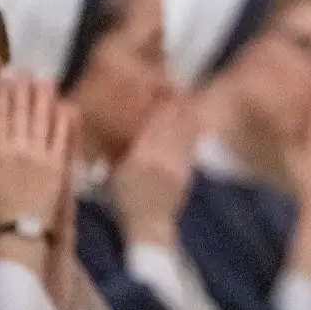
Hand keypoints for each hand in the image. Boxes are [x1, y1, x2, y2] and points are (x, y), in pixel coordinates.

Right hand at [0, 73, 76, 227]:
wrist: (22, 225)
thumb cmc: (0, 199)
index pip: (2, 113)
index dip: (6, 92)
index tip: (8, 73)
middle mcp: (19, 148)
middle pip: (23, 112)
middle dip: (25, 88)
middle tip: (28, 68)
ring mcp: (41, 156)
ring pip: (43, 120)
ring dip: (45, 97)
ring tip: (47, 78)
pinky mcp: (59, 165)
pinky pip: (63, 139)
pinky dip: (66, 121)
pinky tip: (68, 105)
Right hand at [113, 96, 197, 246]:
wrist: (149, 225)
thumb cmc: (125, 200)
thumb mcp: (115, 173)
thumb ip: (120, 149)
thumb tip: (124, 125)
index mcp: (140, 156)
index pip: (153, 123)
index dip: (160, 104)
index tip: (162, 86)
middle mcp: (160, 158)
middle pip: (170, 124)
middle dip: (175, 103)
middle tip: (178, 84)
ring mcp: (176, 166)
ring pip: (183, 133)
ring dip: (186, 113)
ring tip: (187, 95)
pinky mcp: (187, 173)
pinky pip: (191, 147)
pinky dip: (193, 131)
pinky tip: (195, 119)